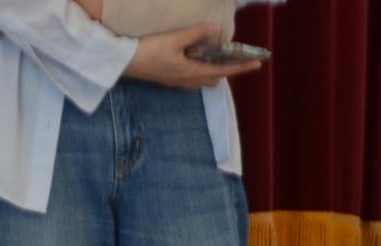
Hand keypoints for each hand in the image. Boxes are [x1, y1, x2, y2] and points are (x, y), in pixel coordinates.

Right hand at [125, 23, 260, 88]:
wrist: (123, 63)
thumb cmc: (149, 51)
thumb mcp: (174, 39)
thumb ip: (196, 33)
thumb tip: (215, 28)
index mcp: (191, 71)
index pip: (222, 70)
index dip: (241, 67)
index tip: (257, 64)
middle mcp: (186, 80)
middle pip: (214, 79)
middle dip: (227, 71)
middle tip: (236, 60)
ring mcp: (176, 81)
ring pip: (202, 81)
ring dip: (212, 72)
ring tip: (217, 60)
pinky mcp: (167, 79)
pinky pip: (190, 79)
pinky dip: (199, 71)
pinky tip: (195, 61)